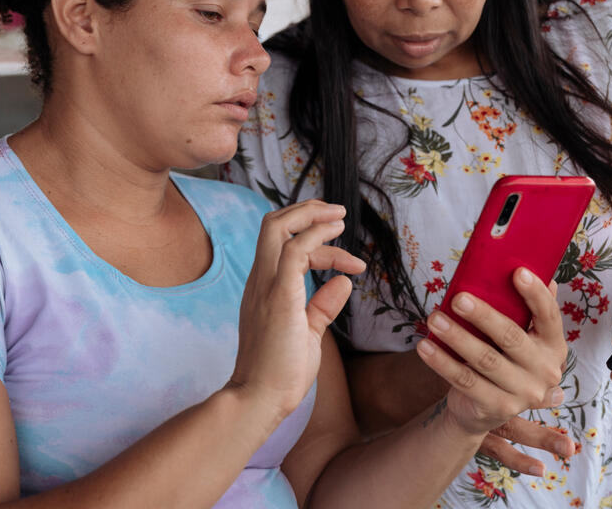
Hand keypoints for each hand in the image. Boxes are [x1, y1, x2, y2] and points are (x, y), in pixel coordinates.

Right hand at [228, 200, 364, 419]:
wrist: (259, 401)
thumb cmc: (280, 373)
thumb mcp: (307, 332)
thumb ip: (322, 306)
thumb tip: (343, 283)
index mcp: (265, 287)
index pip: (285, 245)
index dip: (319, 243)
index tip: (352, 261)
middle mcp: (260, 281)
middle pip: (274, 225)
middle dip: (307, 211)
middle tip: (339, 212)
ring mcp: (265, 287)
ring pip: (277, 228)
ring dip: (312, 216)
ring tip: (342, 218)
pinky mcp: (278, 297)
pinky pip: (293, 252)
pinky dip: (315, 236)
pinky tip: (336, 235)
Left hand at [414, 268, 569, 467]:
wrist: (488, 407)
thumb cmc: (503, 356)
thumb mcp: (519, 334)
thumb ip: (522, 307)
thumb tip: (524, 264)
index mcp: (554, 345)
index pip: (549, 315)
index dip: (535, 294)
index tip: (517, 271)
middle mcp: (545, 371)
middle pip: (511, 337)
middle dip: (484, 315)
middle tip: (458, 298)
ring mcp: (523, 393)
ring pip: (485, 360)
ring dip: (456, 337)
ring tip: (434, 318)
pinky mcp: (497, 408)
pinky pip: (465, 381)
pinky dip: (442, 362)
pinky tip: (425, 345)